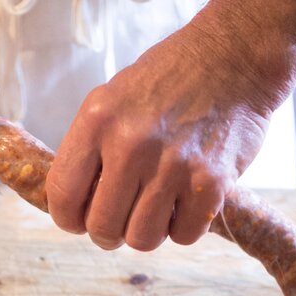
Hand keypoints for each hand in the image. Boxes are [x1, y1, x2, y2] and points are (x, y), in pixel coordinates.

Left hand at [46, 15, 286, 251]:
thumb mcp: (113, 98)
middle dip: (108, 233)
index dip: (69, 219)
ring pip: (142, 239)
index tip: (79, 221)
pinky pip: (184, 236)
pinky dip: (185, 227)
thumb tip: (75, 204)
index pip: (62, 196)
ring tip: (156, 208)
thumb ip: (91, 148)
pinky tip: (186, 201)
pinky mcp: (211, 183)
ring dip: (147, 231)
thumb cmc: (170, 79)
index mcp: (98, 121)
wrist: (233, 57)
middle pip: (102, 228)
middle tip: (120, 221)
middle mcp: (131, 145)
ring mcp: (172, 166)